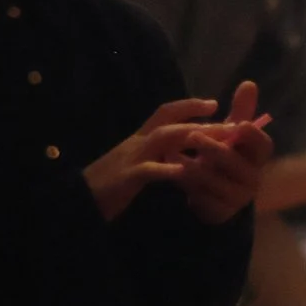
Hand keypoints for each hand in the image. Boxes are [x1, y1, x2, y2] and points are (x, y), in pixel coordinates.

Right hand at [84, 97, 221, 219]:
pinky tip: (185, 172)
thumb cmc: (107, 185)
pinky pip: (148, 170)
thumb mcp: (132, 165)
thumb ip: (152, 155)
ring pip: (162, 139)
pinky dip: (167, 169)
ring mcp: (130, 159)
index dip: (189, 106)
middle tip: (229, 124)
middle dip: (200, 121)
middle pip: (170, 123)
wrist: (76, 201)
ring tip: (215, 140)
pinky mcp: (125, 178)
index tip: (214, 103)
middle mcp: (136, 143)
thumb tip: (175, 152)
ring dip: (190, 137)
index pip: (165, 113)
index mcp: (138, 140)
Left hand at [178, 81, 275, 224]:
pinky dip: (187, 185)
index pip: (264, 146)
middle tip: (192, 136)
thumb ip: (240, 111)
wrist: (213, 195)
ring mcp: (238, 198)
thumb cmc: (222, 158)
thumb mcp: (230, 135)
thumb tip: (249, 83)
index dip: (254, 136)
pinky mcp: (221, 213)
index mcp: (257, 158)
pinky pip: (203, 198)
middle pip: (236, 164)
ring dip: (193, 167)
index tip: (240, 124)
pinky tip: (174, 175)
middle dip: (214, 149)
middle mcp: (253, 179)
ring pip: (215, 181)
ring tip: (173, 155)